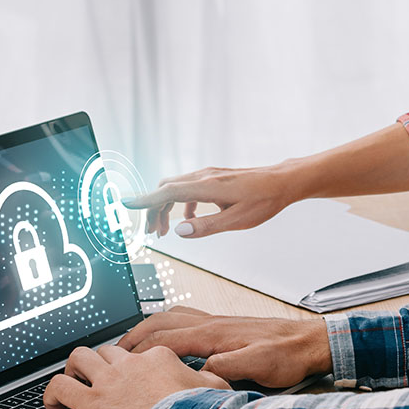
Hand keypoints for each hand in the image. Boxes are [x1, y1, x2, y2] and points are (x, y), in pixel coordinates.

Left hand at [43, 345, 229, 408]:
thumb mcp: (215, 388)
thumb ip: (211, 380)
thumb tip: (218, 379)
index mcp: (157, 358)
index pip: (139, 354)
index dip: (132, 367)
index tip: (132, 381)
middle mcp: (129, 363)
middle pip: (105, 351)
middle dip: (98, 363)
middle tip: (97, 379)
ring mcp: (108, 381)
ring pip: (78, 358)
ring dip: (73, 370)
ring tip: (73, 386)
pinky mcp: (91, 402)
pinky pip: (60, 387)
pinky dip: (52, 394)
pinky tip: (54, 408)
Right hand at [117, 306, 332, 388]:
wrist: (310, 342)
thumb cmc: (288, 354)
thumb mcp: (259, 367)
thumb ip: (227, 368)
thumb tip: (199, 372)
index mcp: (215, 333)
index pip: (166, 338)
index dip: (139, 349)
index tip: (119, 360)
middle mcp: (212, 323)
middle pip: (162, 322)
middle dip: (134, 334)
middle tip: (115, 350)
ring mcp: (218, 322)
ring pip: (173, 317)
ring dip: (149, 327)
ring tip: (132, 342)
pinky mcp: (225, 327)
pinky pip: (187, 319)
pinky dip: (167, 325)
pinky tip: (167, 337)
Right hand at [123, 165, 298, 238]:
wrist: (283, 182)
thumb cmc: (264, 200)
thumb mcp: (237, 220)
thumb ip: (206, 227)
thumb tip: (179, 231)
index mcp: (207, 186)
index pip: (167, 192)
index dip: (145, 200)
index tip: (125, 204)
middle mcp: (204, 176)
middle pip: (166, 189)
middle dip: (154, 210)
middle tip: (152, 233)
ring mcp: (209, 175)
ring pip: (176, 188)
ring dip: (166, 207)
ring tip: (165, 231)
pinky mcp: (214, 178)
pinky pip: (188, 188)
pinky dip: (181, 203)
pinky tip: (189, 219)